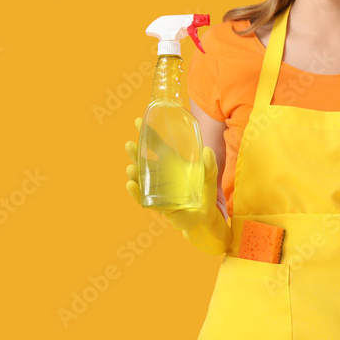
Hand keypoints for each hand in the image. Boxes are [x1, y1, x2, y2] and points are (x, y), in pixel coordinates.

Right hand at [124, 117, 230, 254]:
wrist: (205, 217)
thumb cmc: (205, 193)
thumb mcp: (209, 176)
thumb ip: (209, 165)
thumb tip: (207, 150)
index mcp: (171, 163)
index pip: (156, 145)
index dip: (148, 134)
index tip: (139, 121)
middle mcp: (161, 175)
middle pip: (143, 161)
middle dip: (135, 153)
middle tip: (130, 144)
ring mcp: (157, 190)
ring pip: (141, 180)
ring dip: (134, 173)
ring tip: (130, 168)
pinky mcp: (159, 205)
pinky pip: (144, 199)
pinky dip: (137, 193)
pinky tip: (131, 185)